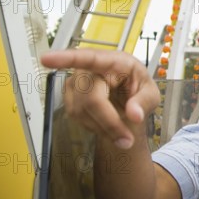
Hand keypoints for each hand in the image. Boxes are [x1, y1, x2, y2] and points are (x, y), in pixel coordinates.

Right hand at [41, 49, 159, 149]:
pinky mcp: (70, 95)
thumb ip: (145, 102)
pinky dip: (93, 126)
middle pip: (91, 99)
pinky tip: (104, 122)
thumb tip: (134, 114)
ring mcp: (77, 81)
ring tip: (119, 130)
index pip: (90, 58)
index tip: (47, 59)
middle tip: (126, 140)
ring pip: (81, 111)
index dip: (66, 59)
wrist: (127, 99)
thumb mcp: (152, 94)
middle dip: (109, 123)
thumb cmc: (138, 89)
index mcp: (116, 61)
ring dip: (102, 127)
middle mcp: (92, 68)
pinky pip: (75, 116)